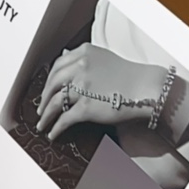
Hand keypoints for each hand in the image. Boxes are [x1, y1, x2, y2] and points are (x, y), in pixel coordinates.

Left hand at [36, 43, 166, 141]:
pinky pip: (64, 120)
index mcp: (83, 54)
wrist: (148, 89)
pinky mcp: (86, 106)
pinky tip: (53, 134)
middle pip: (52, 84)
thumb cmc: (129, 75)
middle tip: (40, 109)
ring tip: (42, 124)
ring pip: (55, 103)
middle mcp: (79, 67)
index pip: (57, 67)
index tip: (46, 90)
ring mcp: (82, 87)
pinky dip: (56, 128)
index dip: (49, 81)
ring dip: (45, 116)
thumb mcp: (104, 57)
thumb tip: (63, 54)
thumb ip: (83, 58)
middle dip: (44, 99)